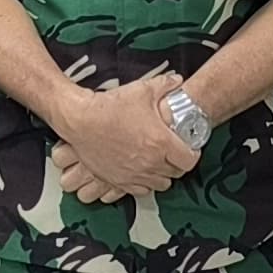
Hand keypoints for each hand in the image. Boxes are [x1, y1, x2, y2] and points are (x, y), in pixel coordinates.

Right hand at [46, 72, 195, 200]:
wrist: (80, 120)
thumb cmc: (110, 107)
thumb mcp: (142, 89)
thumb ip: (165, 84)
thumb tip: (177, 81)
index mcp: (161, 142)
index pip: (190, 160)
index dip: (192, 153)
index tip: (189, 147)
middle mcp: (151, 162)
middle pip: (176, 173)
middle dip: (178, 163)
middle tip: (174, 152)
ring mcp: (135, 174)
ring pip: (160, 184)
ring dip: (163, 174)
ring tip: (159, 162)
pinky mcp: (119, 181)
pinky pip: (141, 191)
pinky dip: (145, 183)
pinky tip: (143, 171)